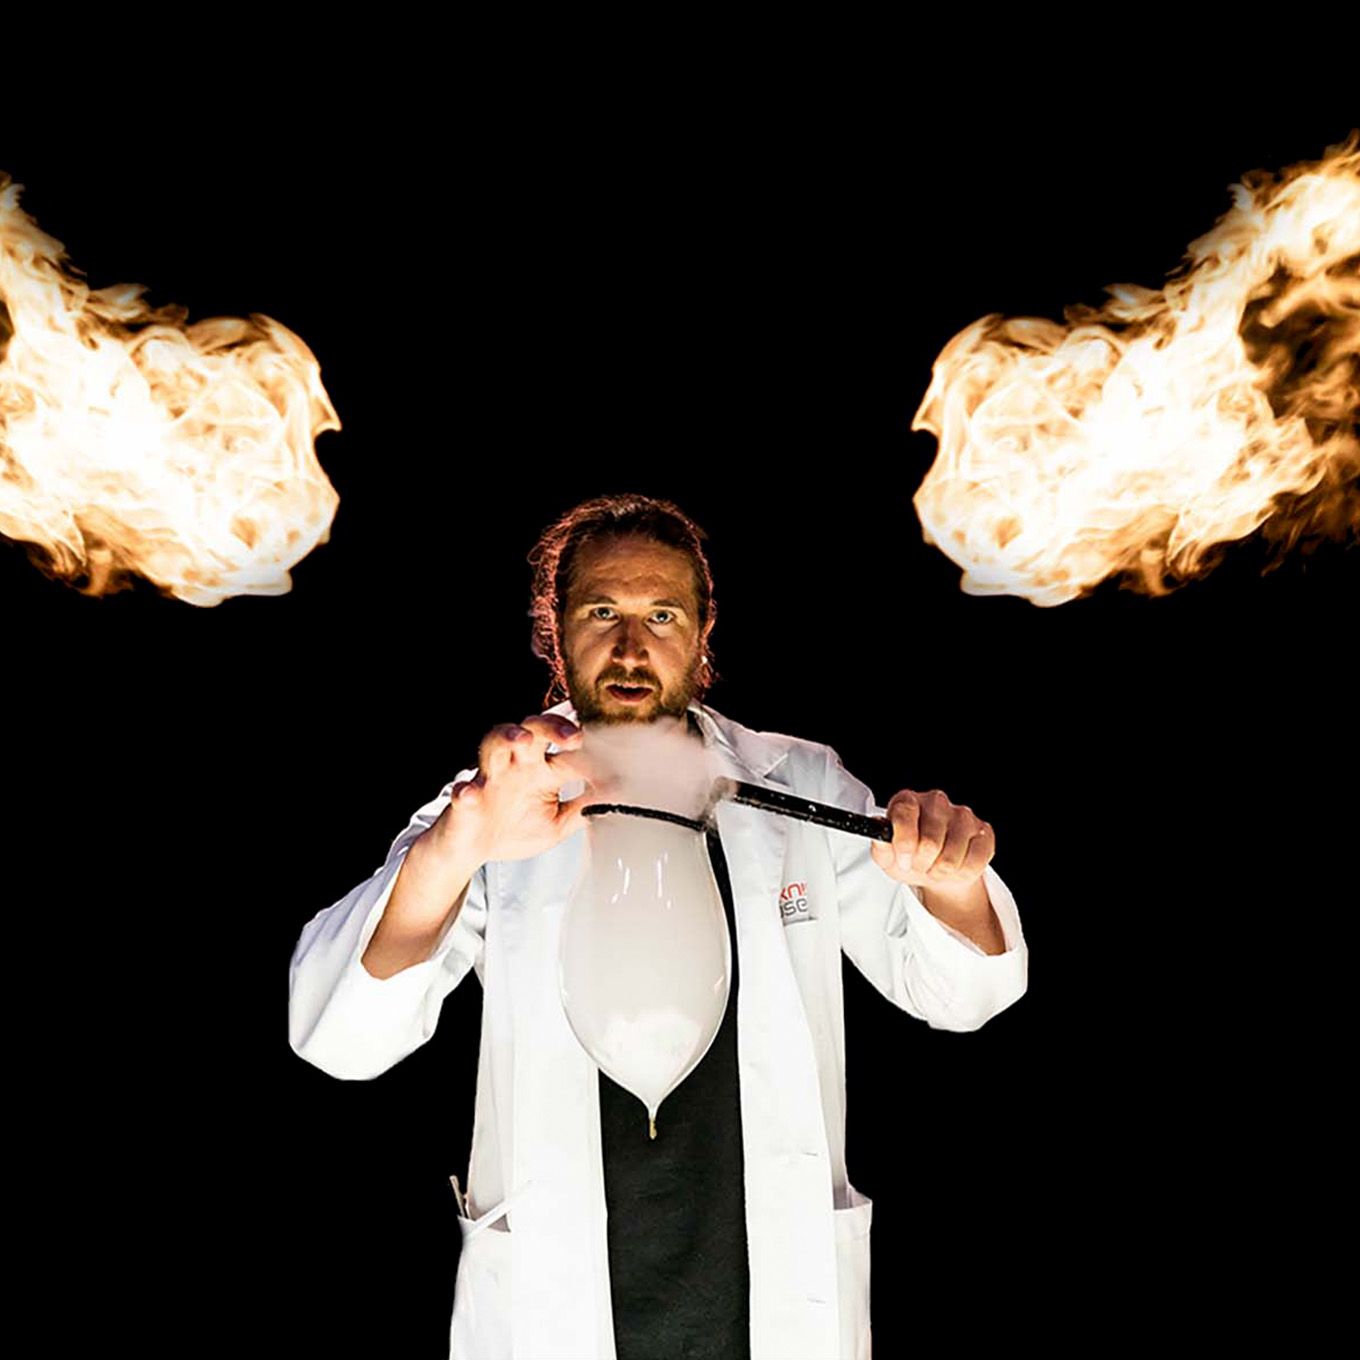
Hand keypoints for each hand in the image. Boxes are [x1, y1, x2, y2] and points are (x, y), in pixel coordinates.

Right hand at [428, 713, 600, 866]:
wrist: (473, 850)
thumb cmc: (516, 828)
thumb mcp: (557, 823)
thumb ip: (584, 809)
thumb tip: (619, 796)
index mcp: (541, 770)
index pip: (567, 749)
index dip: (589, 748)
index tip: (613, 750)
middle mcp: (517, 766)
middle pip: (533, 729)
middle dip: (553, 726)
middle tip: (575, 737)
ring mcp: (489, 779)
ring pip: (494, 744)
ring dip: (507, 737)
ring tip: (522, 740)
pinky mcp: (465, 801)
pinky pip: (462, 792)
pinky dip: (465, 792)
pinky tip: (470, 794)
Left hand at [869, 788, 994, 892]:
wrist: (936, 871)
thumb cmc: (910, 857)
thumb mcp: (887, 855)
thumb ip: (880, 845)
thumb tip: (880, 834)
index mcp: (907, 800)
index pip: (904, 813)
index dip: (904, 843)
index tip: (903, 860)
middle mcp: (936, 801)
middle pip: (930, 842)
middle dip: (922, 864)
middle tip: (919, 865)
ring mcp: (962, 814)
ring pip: (952, 857)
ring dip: (940, 871)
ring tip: (935, 867)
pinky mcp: (984, 832)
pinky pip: (974, 862)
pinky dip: (961, 874)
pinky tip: (955, 867)